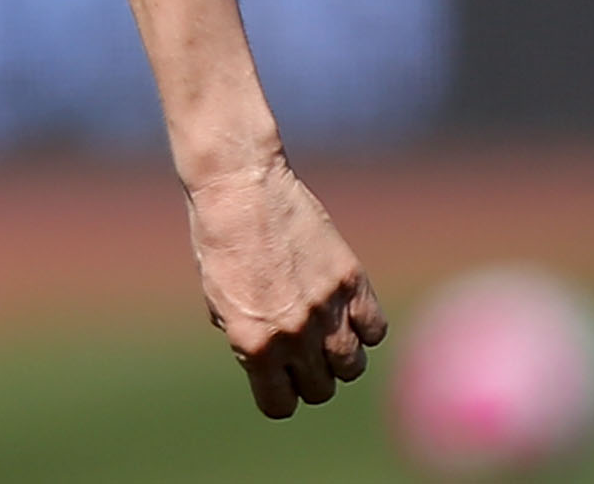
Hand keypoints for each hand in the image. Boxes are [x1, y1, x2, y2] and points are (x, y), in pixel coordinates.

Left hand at [188, 155, 386, 417]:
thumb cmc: (218, 241)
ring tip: (326, 331)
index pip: (281, 405)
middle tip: (302, 350)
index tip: (279, 379)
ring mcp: (326, 308)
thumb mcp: (220, 302)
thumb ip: (248, 338)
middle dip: (311, 376)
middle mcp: (293, 334)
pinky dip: (364, 327)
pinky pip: (374, 330)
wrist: (240, 187)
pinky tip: (347, 310)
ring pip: (352, 366)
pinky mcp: (350, 280)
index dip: (279, 393)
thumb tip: (275, 364)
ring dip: (341, 356)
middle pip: (321, 389)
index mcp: (252, 344)